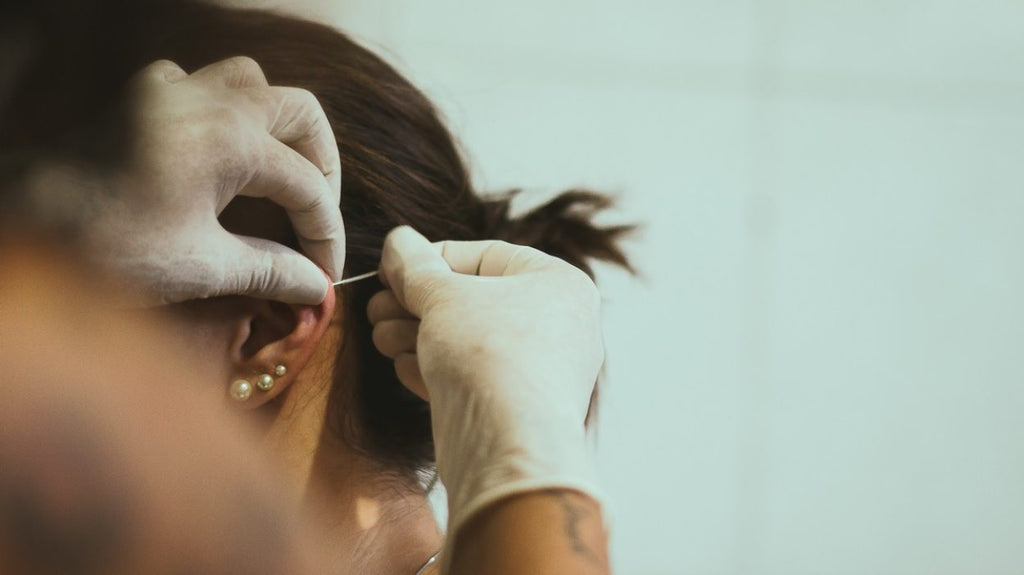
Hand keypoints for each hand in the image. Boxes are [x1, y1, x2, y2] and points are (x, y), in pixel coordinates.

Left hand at [32, 57, 343, 304]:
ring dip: (276, 123)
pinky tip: (212, 146)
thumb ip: (268, 270)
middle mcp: (209, 101)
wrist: (18, 219)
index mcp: (232, 138)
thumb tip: (316, 288)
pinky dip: (218, 108)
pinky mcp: (138, 99)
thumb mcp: (200, 267)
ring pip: (251, 81)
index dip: (325, 234)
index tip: (324, 275)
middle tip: (317, 213)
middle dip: (320, 163)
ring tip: (278, 172)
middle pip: (300, 113)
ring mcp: (171, 92)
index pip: (307, 186)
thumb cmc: (106, 246)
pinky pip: (194, 82)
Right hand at [367, 226, 604, 570]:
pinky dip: (435, 369)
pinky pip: (473, 378)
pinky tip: (403, 366)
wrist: (508, 447)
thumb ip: (415, 265)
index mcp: (558, 283)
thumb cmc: (489, 355)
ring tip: (380, 337)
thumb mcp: (442, 295)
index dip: (431, 260)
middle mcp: (559, 324)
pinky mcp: (518, 410)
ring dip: (417, 336)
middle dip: (416, 303)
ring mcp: (541, 371)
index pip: (486, 255)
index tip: (390, 271)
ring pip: (469, 341)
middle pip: (473, 299)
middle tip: (376, 310)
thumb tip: (398, 242)